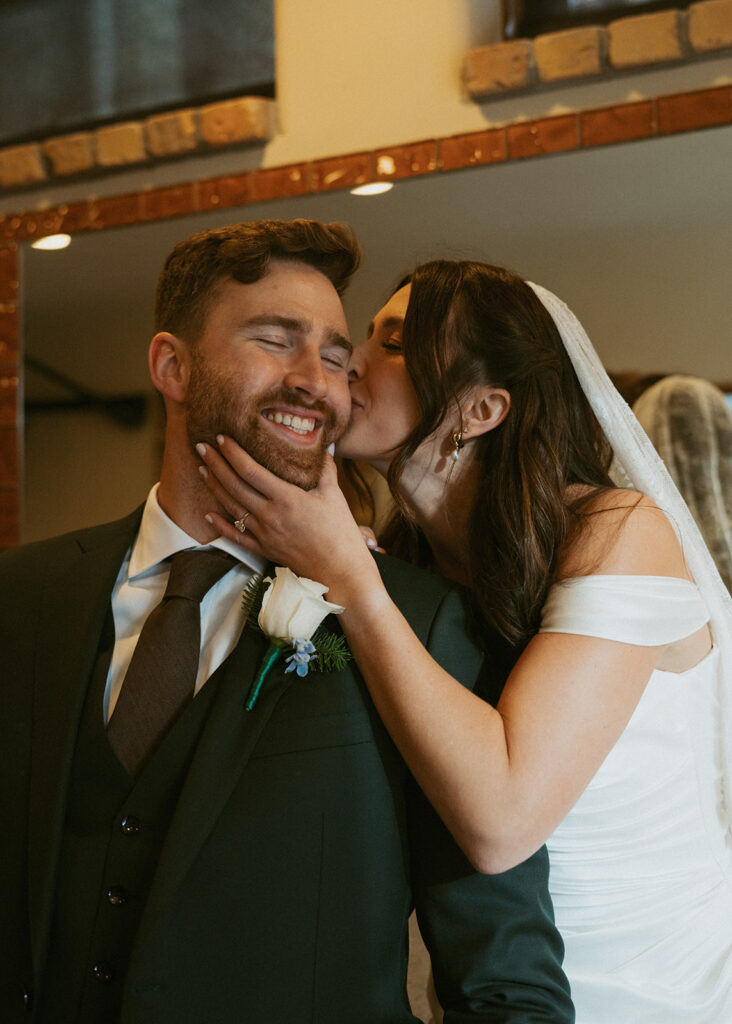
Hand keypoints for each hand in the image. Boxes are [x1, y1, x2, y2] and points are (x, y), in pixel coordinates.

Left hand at [197, 436, 382, 605]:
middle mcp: (270, 515)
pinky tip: (208, 515)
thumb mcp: (334, 496)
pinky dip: (220, 526)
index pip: (251, 470)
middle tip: (202, 446)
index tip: (222, 437)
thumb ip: (326, 469)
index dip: (233, 453)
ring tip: (203, 469)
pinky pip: (236, 536)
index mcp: (287, 498)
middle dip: (216, 464)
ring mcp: (264, 534)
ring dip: (215, 487)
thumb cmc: (340, 533)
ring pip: (231, 507)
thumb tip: (325, 445)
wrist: (339, 571)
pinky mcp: (264, 549)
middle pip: (234, 485)